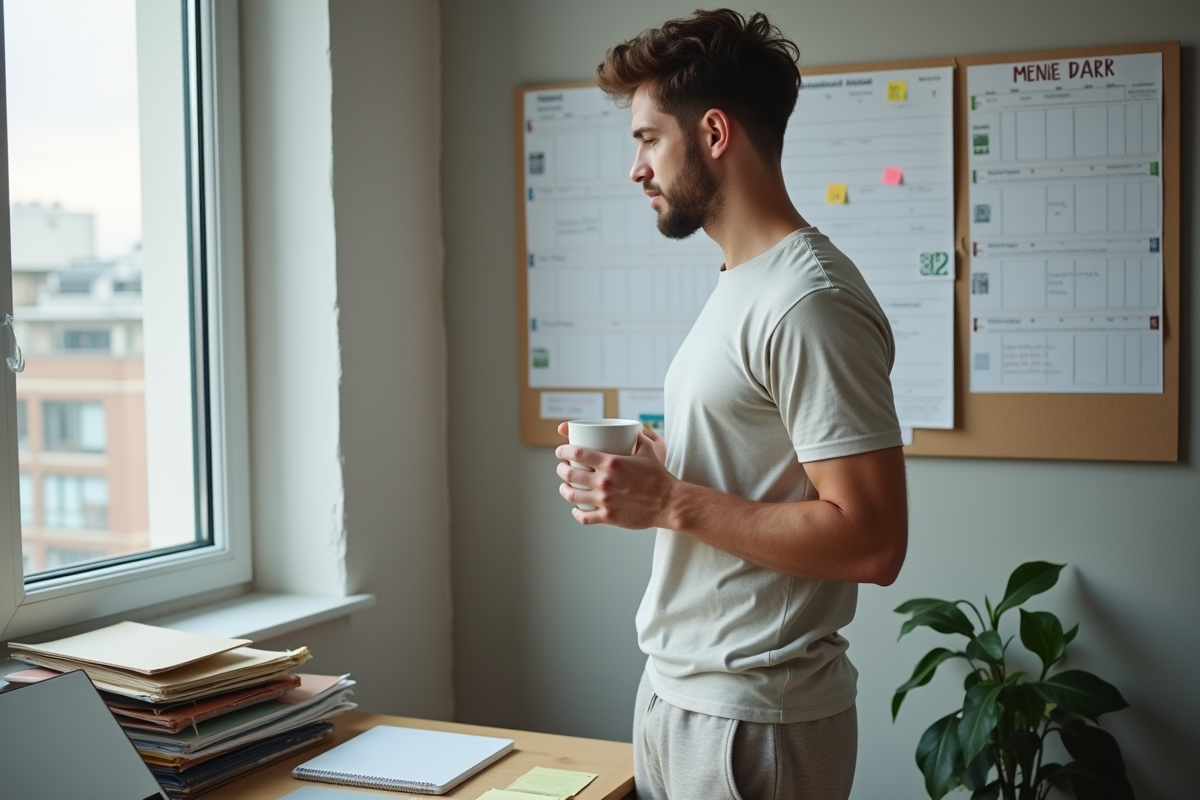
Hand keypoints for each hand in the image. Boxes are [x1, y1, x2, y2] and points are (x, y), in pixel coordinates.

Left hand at [554, 425, 675, 528]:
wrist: (668, 502)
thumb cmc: (659, 476)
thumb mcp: (648, 450)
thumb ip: (638, 437)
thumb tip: (632, 428)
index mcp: (611, 462)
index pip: (577, 453)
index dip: (563, 451)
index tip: (560, 452)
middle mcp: (604, 481)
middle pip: (569, 474)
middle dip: (561, 470)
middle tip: (562, 468)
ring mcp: (605, 500)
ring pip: (572, 496)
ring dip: (564, 490)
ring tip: (564, 487)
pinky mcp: (608, 516)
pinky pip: (584, 517)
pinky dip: (576, 513)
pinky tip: (576, 509)